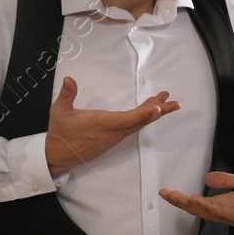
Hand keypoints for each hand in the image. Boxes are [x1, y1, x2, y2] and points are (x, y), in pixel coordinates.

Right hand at [46, 77, 179, 174]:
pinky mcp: (113, 138)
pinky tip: (150, 109)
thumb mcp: (59, 111)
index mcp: (100, 123)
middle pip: (140, 121)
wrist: (58, 155)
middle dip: (159, 111)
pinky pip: (133, 127)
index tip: (157, 107)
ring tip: (165, 100)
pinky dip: (143, 117)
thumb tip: (69, 80)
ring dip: (153, 112)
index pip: (126, 119)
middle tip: (175, 102)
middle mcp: (111, 131)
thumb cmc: (60, 132)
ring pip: (138, 124)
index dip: (143, 113)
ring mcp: (114, 136)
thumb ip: (67, 94)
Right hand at [160, 171, 233, 229]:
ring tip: (174, 197)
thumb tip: (207, 179)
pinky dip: (208, 207)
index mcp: (226, 204)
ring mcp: (233, 215)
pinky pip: (221, 212)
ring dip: (190, 205)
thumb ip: (226, 181)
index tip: (168, 191)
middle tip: (165, 194)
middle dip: (180, 202)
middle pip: (198, 210)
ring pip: (206, 212)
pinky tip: (196, 200)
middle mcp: (226, 212)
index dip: (183, 199)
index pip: (200, 203)